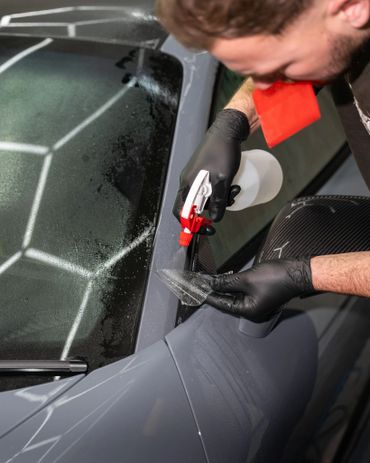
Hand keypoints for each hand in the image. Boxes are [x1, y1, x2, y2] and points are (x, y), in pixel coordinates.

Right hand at [173, 109, 248, 228]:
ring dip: (219, 199)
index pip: (181, 211)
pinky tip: (232, 184)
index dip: (190, 224)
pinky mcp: (204, 171)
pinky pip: (209, 187)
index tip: (205, 228)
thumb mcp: (223, 180)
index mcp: (187, 184)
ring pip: (204, 197)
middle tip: (226, 206)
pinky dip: (220, 190)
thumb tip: (214, 218)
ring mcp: (196, 175)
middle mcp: (188, 181)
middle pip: (194, 206)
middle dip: (211, 209)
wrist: (227, 129)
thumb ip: (218, 201)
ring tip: (234, 190)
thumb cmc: (222, 151)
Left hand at [207, 258, 313, 320]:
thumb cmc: (277, 278)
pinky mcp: (259, 294)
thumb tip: (211, 284)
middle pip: (226, 301)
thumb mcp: (246, 279)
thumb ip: (226, 282)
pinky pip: (241, 290)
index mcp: (248, 311)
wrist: (298, 272)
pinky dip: (232, 284)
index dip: (207, 295)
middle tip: (200, 282)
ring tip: (208, 279)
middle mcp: (251, 310)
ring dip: (222, 286)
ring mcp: (256, 302)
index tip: (196, 290)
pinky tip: (224, 278)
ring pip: (233, 295)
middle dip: (213, 290)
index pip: (221, 304)